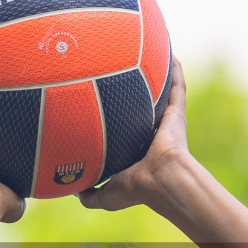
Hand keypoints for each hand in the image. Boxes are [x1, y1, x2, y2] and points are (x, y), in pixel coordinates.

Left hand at [78, 58, 191, 212]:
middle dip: (135, 91)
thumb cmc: (135, 189)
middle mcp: (152, 134)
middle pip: (143, 107)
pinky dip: (176, 70)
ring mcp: (166, 122)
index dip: (117, 118)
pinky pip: (178, 86)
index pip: (126, 131)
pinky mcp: (177, 114)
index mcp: (137, 150)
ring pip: (162, 93)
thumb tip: (70, 190)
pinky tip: (168, 51)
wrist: (160, 181)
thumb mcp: (105, 195)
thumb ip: (88, 194)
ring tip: (149, 53)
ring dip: (159, 74)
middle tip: (120, 70)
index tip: (102, 102)